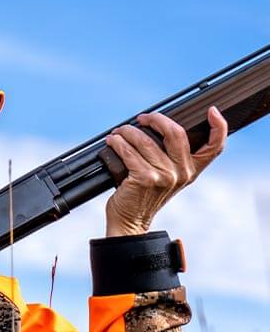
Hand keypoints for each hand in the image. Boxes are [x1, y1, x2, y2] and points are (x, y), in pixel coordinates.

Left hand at [104, 107, 226, 236]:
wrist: (131, 220)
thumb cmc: (145, 195)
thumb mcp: (168, 177)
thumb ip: (172, 157)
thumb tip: (158, 126)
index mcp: (192, 170)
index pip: (215, 147)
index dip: (219, 126)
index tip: (212, 111)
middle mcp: (182, 172)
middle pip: (176, 133)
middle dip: (156, 119)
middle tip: (142, 118)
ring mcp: (165, 176)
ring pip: (146, 140)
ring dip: (128, 132)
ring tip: (119, 133)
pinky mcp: (145, 178)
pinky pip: (129, 152)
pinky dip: (118, 143)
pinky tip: (113, 142)